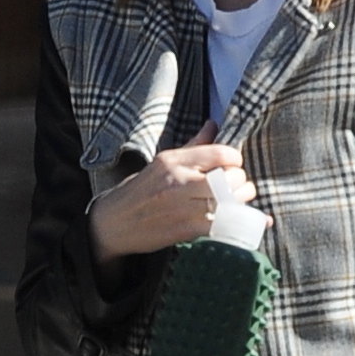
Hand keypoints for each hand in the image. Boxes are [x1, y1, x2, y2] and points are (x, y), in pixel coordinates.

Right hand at [87, 121, 257, 262]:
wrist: (112, 223)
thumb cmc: (139, 191)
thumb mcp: (162, 163)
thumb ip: (193, 146)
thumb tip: (213, 125)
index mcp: (173, 160)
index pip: (220, 153)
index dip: (235, 159)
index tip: (235, 166)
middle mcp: (178, 182)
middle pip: (229, 178)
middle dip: (241, 182)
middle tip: (239, 187)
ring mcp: (182, 207)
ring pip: (228, 202)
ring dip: (242, 203)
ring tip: (239, 203)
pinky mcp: (184, 230)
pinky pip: (221, 225)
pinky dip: (236, 224)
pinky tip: (242, 222)